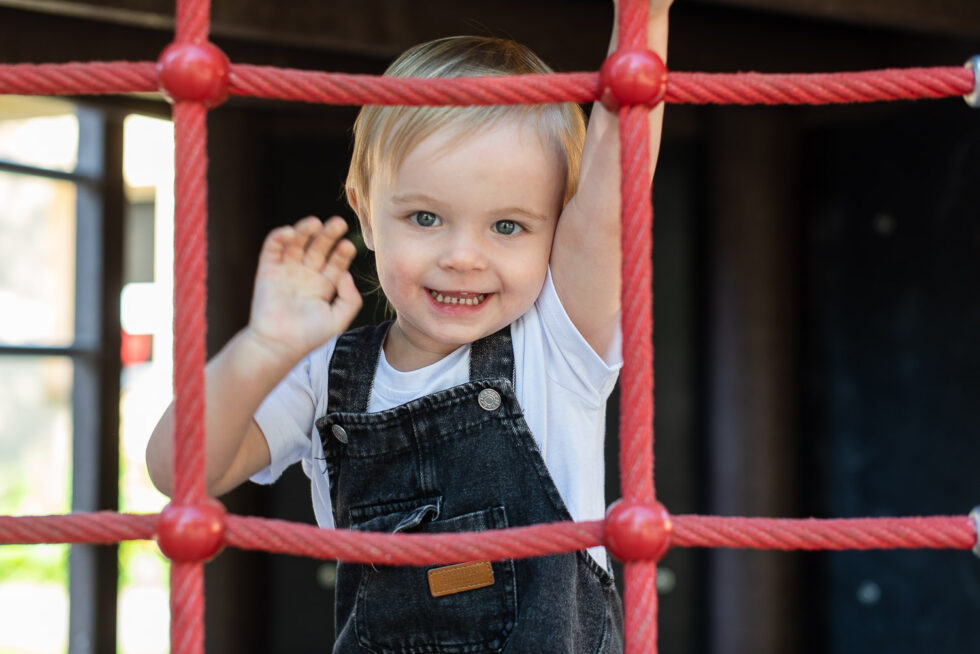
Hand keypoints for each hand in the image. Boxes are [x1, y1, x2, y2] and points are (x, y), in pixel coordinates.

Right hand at [246, 215, 361, 361]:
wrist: (278, 345)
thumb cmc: (308, 336)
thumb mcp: (338, 319)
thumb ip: (350, 298)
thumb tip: (346, 274)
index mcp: (324, 285)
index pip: (336, 262)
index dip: (342, 252)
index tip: (349, 246)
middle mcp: (306, 274)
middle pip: (319, 247)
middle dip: (329, 235)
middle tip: (339, 223)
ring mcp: (286, 271)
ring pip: (297, 243)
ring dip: (305, 230)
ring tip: (315, 222)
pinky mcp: (267, 270)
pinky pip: (273, 248)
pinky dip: (279, 237)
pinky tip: (290, 233)